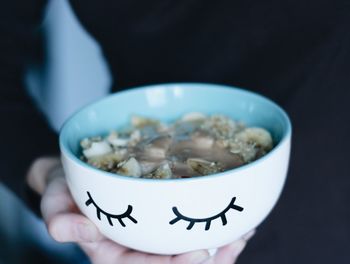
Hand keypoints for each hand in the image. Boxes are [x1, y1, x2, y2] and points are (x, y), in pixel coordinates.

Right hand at [27, 157, 254, 263]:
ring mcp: (154, 235)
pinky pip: (192, 228)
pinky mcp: (164, 218)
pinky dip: (216, 225)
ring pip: (191, 249)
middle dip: (210, 258)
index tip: (201, 252)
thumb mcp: (57, 202)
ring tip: (245, 229)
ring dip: (221, 244)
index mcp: (114, 255)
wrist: (78, 179)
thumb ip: (60, 217)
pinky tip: (237, 217)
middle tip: (236, 240)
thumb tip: (62, 232)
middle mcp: (139, 250)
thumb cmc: (68, 192)